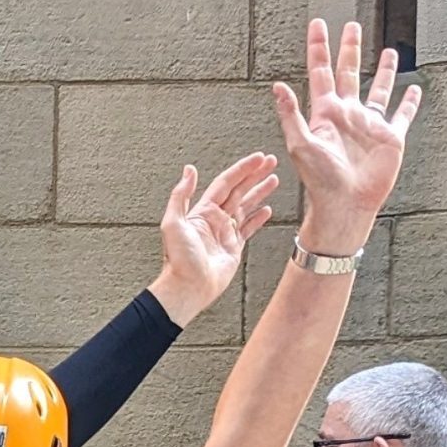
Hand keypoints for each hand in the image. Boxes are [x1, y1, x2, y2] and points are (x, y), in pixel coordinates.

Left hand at [151, 152, 278, 326]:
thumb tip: (189, 170)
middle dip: (255, 175)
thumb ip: (181, 195)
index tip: (257, 158)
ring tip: (273, 179)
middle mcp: (215, 220)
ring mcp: (225, 233)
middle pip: (240, 190)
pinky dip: (258, 218)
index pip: (226, 183)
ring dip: (260, 192)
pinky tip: (267, 209)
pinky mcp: (233, 248)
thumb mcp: (173, 223)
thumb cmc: (178, 261)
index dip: (243, 169)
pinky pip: (248, 229)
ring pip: (246, 206)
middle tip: (271, 161)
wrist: (187, 288)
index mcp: (202, 212)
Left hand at [274, 19, 420, 257]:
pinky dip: (409, 103)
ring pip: (379, 89)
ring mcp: (370, 125)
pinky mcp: (390, 138)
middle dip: (349, 49)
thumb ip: (290, 115)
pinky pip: (401, 115)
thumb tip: (277, 86)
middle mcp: (348, 115)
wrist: (344, 205)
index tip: (318, 25)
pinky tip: (413, 90)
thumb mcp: (300, 145)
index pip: (320, 72)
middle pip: (349, 73)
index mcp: (326, 114)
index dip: (318, 48)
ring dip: (384, 71)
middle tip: (351, 26)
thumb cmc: (320, 181)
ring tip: (387, 51)